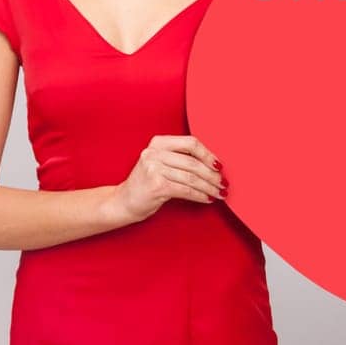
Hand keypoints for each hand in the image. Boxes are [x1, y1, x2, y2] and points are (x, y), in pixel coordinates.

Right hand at [106, 134, 225, 224]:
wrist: (123, 202)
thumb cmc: (147, 184)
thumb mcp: (161, 163)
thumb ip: (181, 159)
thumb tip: (214, 165)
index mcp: (158, 142)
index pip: (190, 143)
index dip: (208, 155)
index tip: (219, 166)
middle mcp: (154, 152)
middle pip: (193, 162)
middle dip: (212, 175)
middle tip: (223, 184)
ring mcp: (154, 168)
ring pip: (191, 178)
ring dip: (209, 187)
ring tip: (219, 193)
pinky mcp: (156, 185)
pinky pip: (186, 190)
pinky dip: (199, 196)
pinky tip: (207, 199)